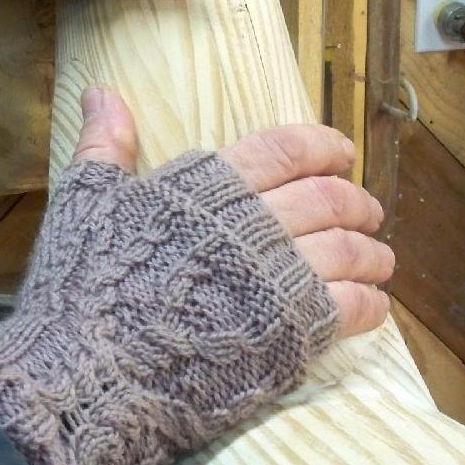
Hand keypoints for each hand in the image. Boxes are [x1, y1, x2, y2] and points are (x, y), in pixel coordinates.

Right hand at [0, 85, 391, 464]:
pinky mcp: (287, 335)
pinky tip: (373, 305)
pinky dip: (369, 303)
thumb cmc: (84, 284)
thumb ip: (106, 145)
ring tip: (380, 259)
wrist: (88, 372)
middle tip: (367, 210)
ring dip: (372, 253)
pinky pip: (349, 309)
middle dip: (356, 201)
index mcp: (208, 187)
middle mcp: (251, 226)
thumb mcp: (85, 202)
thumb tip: (102, 93)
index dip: (321, 145)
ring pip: (348, 252)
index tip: (341, 151)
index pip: (284, 148)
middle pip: (328, 199)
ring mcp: (274, 281)